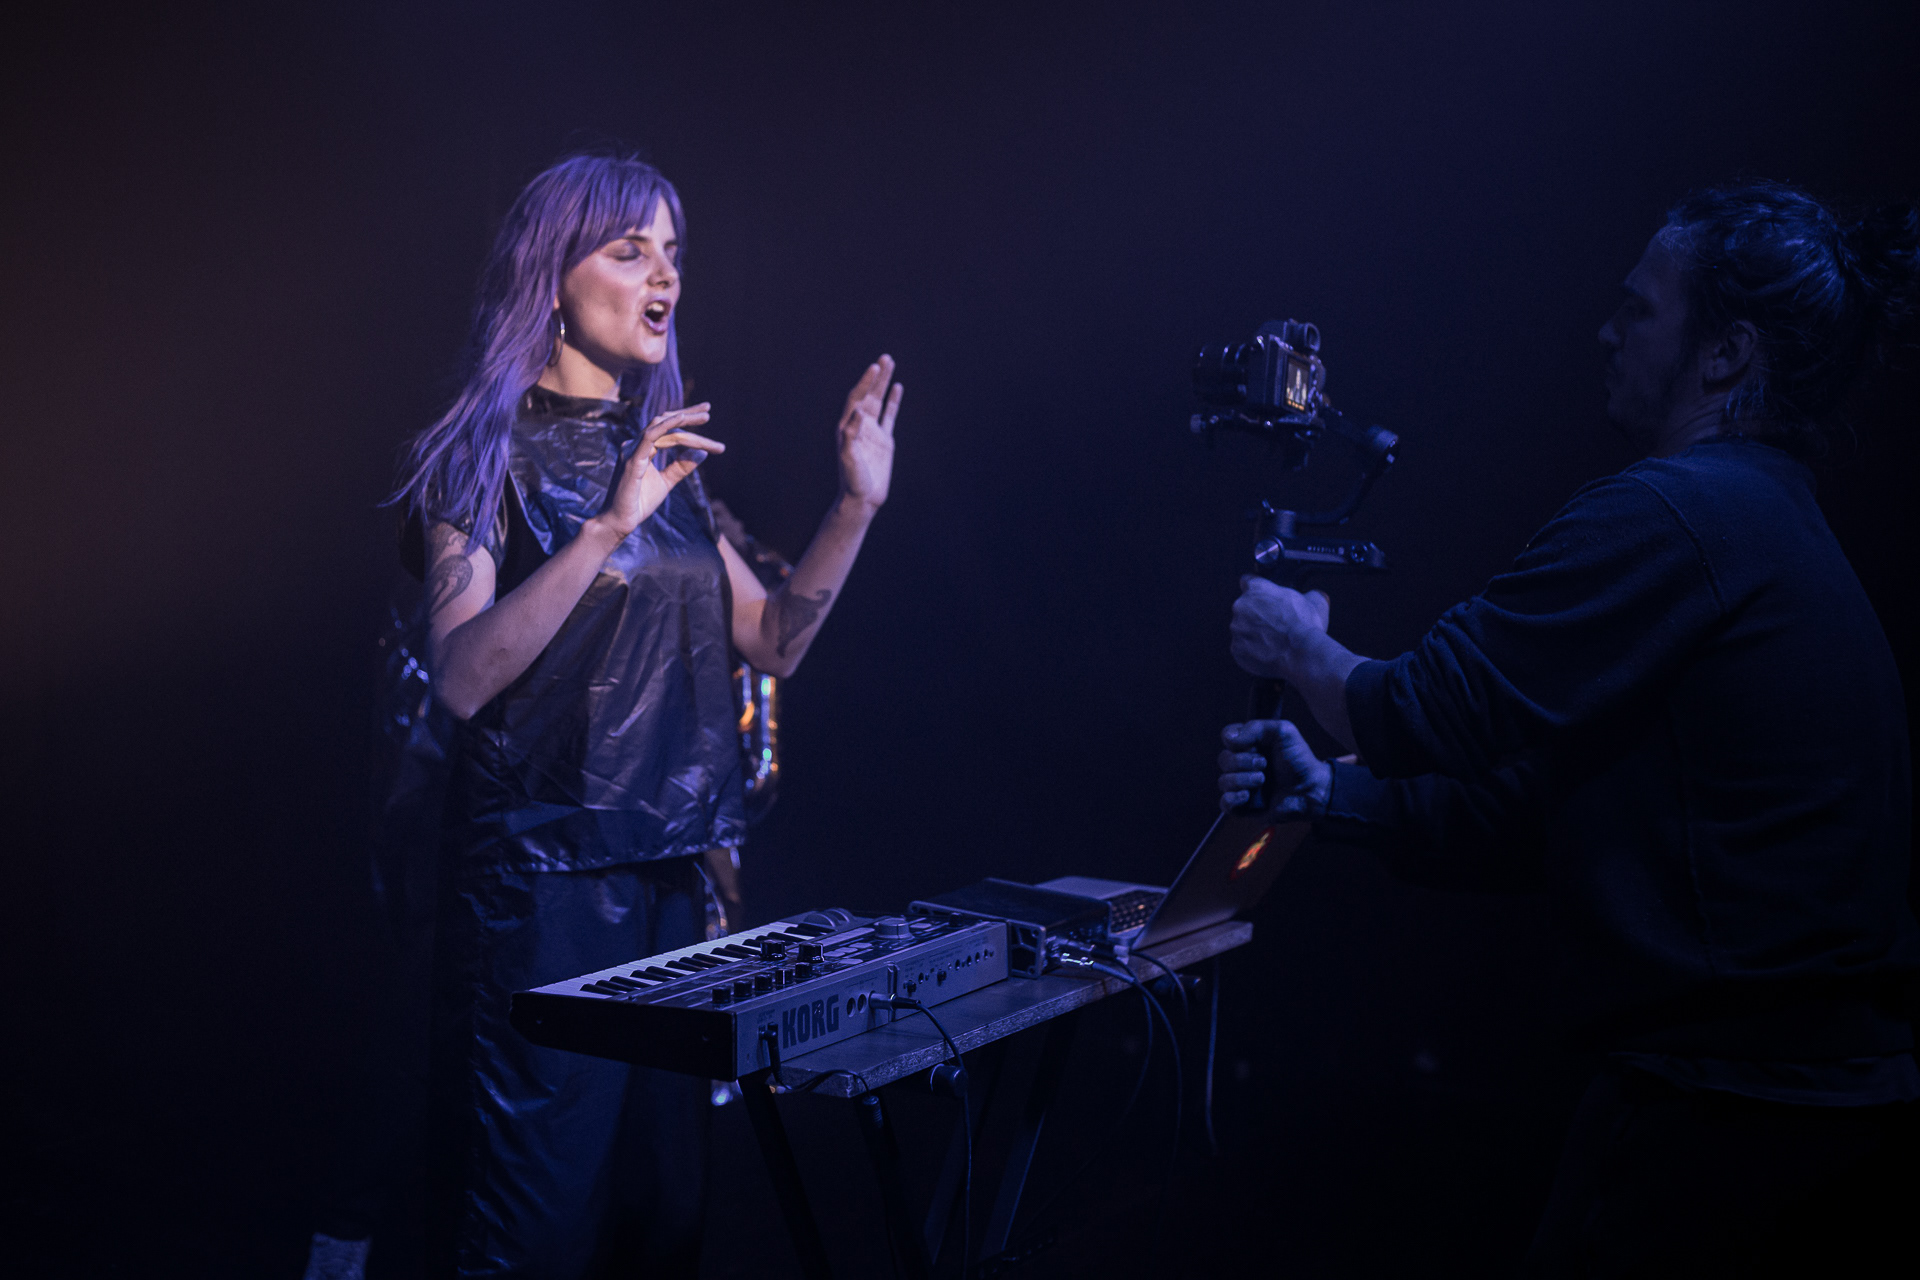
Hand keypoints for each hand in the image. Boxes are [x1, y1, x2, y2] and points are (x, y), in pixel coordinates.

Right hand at [592, 404, 724, 539]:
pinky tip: (681, 419)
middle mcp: (636, 444)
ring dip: (684, 420)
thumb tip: (702, 453)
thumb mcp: (666, 482)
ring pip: (661, 427)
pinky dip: (665, 426)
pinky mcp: (632, 460)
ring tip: (705, 417)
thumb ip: (681, 467)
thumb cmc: (639, 502)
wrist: (619, 522)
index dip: (686, 419)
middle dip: (687, 414)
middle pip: (664, 421)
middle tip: (708, 409)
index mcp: (643, 448)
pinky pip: (649, 436)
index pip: (666, 427)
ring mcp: (632, 450)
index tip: (706, 414)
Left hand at [836, 355, 901, 511]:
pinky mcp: (884, 441)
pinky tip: (897, 387)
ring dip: (884, 383)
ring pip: (879, 402)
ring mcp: (872, 432)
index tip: (874, 368)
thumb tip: (858, 413)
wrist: (862, 499)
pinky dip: (893, 401)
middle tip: (885, 358)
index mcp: (847, 427)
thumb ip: (851, 435)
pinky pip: (889, 416)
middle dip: (876, 377)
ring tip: (890, 364)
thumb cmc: (852, 480)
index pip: (856, 398)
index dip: (865, 383)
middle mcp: (859, 426)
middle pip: (868, 394)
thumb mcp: (849, 458)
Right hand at [1218, 720, 1331, 817]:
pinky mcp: (1243, 806)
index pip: (1227, 737)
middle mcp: (1242, 764)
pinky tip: (1247, 796)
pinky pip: (1224, 804)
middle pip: (1223, 760)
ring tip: (1262, 781)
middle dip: (1242, 762)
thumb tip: (1229, 740)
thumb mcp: (1283, 733)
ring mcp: (1242, 785)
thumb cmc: (1299, 759)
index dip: (1236, 741)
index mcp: (1249, 744)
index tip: (1255, 745)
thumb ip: (1256, 727)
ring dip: (1242, 780)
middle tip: (1265, 765)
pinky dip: (1233, 799)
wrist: (1311, 789)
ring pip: (1223, 782)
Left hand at [1230, 577, 1330, 680]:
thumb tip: (1314, 596)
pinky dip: (1251, 651)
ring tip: (1272, 641)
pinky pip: (1241, 649)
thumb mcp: (1316, 602)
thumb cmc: (1304, 627)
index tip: (1262, 597)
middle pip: (1244, 608)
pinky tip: (1267, 653)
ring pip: (1242, 629)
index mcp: (1257, 589)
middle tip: (1274, 624)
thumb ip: (1310, 594)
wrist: (1300, 654)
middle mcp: (1241, 606)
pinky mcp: (1236, 649)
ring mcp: (1237, 628)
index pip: (1248, 581)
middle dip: (1256, 615)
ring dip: (1253, 633)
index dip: (1257, 590)